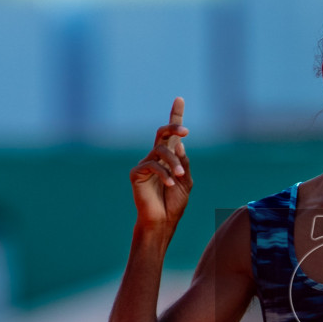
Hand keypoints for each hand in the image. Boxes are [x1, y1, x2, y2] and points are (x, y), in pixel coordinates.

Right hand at [130, 97, 191, 230]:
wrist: (162, 222)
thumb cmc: (174, 204)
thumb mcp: (185, 181)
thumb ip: (183, 162)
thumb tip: (179, 143)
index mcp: (169, 158)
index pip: (172, 135)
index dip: (175, 116)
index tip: (180, 99)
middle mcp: (156, 157)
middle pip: (162, 134)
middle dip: (173, 127)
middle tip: (185, 130)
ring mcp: (146, 164)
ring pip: (160, 151)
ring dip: (173, 163)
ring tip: (180, 176)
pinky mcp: (137, 174)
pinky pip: (152, 166)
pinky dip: (164, 174)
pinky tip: (170, 185)